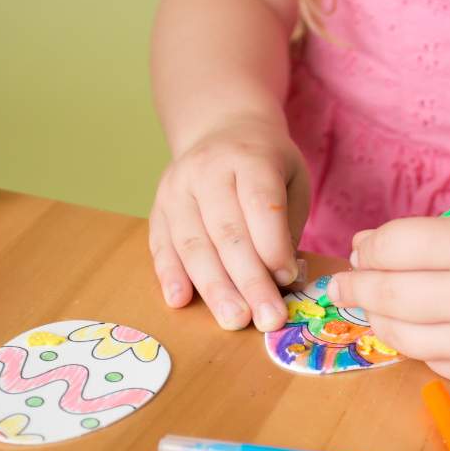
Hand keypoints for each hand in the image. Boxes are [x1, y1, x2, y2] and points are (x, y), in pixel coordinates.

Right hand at [149, 116, 310, 330]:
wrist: (220, 130)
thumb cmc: (265, 165)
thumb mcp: (292, 180)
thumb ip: (287, 225)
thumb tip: (282, 279)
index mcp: (248, 157)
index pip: (259, 203)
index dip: (273, 244)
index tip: (287, 279)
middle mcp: (207, 171)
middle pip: (227, 232)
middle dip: (249, 281)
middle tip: (266, 318)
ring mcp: (176, 189)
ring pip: (193, 244)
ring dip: (214, 288)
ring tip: (234, 320)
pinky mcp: (158, 209)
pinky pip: (161, 246)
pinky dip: (169, 275)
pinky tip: (179, 301)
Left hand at [327, 211, 449, 390]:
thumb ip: (432, 241)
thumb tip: (364, 256)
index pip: (395, 247)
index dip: (368, 249)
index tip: (359, 251)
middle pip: (389, 295)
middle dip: (355, 289)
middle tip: (340, 286)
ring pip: (402, 336)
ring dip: (380, 319)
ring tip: (374, 305)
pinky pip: (433, 361)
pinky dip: (420, 342)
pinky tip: (422, 326)